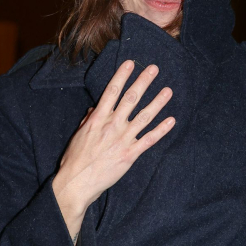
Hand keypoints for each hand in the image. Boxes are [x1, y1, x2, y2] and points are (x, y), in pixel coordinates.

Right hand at [52, 60, 174, 238]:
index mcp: (97, 118)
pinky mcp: (130, 154)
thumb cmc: (74, 160)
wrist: (76, 182)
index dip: (122, 75)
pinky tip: (171, 121)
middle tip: (154, 69)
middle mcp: (112, 125)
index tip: (131, 63)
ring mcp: (123, 139)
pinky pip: (149, 140)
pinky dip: (161, 130)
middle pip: (130, 98)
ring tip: (168, 90)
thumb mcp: (79, 135)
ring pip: (144, 117)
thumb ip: (89, 120)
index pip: (111, 91)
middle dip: (143, 82)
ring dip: (157, 102)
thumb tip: (95, 108)